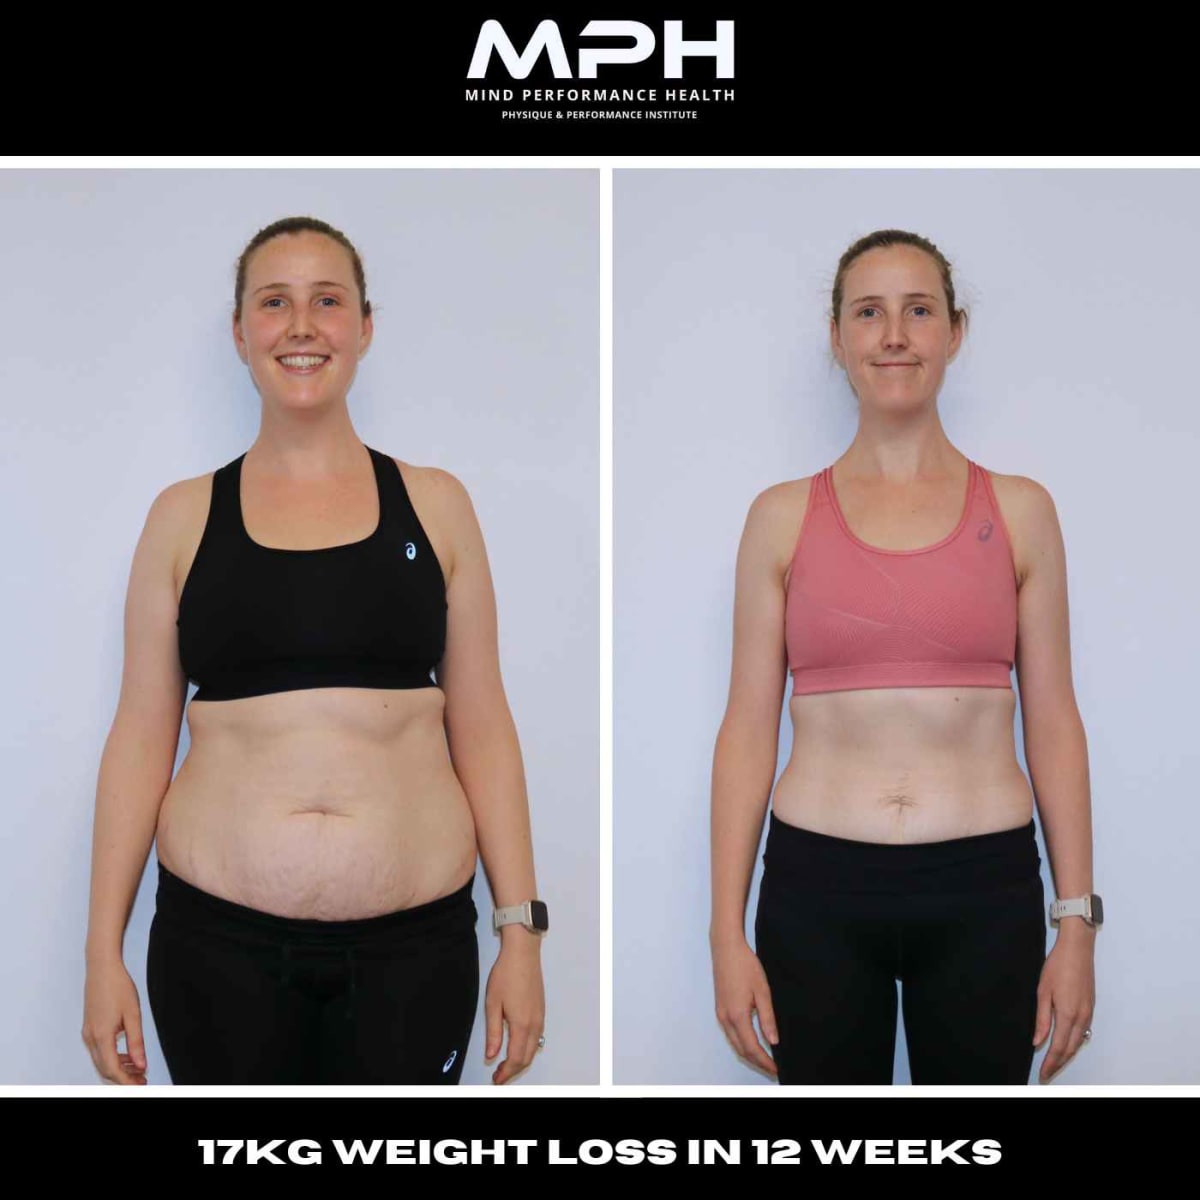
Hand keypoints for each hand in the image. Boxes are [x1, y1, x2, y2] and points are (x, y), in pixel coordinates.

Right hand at [82, 957, 147, 1084]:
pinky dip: (113, 1058)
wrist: (102, 968)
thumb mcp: (133, 1014)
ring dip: (119, 1068)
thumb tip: (141, 1064)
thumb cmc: (118, 986)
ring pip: (101, 1061)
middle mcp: (90, 1038)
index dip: (126, 1081)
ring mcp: (88, 1034)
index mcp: (101, 1035)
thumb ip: (136, 1042)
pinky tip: (127, 1056)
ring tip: (138, 1069)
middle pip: (105, 1069)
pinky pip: (100, 1051)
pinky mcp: (89, 1029)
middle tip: (142, 1080)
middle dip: (123, 1078)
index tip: (141, 1085)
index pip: (112, 1069)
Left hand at [484, 934, 544, 1084]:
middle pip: (527, 1057)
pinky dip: (527, 1049)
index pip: (516, 1058)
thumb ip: (493, 1033)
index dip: (506, 1073)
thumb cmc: (506, 975)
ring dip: (521, 1060)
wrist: (523, 954)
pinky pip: (537, 1038)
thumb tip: (492, 1055)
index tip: (496, 1079)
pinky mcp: (541, 1011)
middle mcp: (535, 1024)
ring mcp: (540, 1017)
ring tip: (505, 1065)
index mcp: (522, 1024)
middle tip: (498, 1076)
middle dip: (513, 1070)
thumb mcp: (493, 1004)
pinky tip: (517, 1047)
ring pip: (534, 1049)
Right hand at [712, 936, 777, 1076]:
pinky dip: (741, 1044)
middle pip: (741, 1050)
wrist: (726, 948)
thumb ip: (768, 1018)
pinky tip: (752, 1042)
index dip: (765, 1061)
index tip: (777, 1068)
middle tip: (773, 1068)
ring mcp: (720, 1014)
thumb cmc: (745, 966)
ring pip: (734, 1043)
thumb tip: (773, 1041)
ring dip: (749, 1054)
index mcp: (738, 1015)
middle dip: (757, 1062)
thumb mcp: (762, 991)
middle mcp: (726, 1018)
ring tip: (765, 1059)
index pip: (752, 1048)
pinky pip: (730, 1034)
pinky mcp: (719, 1009)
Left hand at [1033, 925, 1095, 1082]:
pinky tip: (1066, 1044)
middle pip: (1070, 1049)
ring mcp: (1088, 1014)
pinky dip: (1074, 1044)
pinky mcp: (1090, 1008)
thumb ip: (1042, 1019)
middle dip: (1059, 1063)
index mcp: (1068, 1015)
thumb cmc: (1057, 967)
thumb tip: (1037, 1042)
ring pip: (1078, 1043)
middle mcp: (1081, 1018)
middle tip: (1047, 1073)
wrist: (1077, 950)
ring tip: (1054, 1063)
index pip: (1058, 1047)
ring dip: (1067, 1055)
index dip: (1051, 1063)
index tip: (1043, 1074)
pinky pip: (1083, 1033)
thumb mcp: (1043, 992)